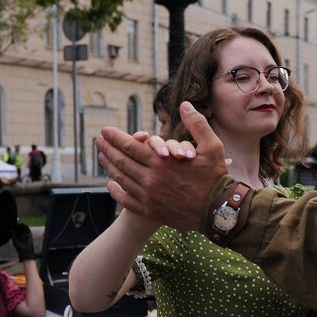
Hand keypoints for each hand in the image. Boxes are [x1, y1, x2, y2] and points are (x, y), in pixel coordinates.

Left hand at [11, 223, 36, 261]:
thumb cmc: (19, 248)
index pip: (15, 231)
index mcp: (17, 237)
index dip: (13, 228)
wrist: (26, 252)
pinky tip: (22, 224)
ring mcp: (25, 235)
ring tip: (18, 223)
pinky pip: (27, 229)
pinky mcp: (29, 235)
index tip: (11, 225)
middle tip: (14, 223)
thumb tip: (10, 230)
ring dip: (21, 225)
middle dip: (17, 226)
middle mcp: (21, 236)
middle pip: (19, 229)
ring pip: (23, 228)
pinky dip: (25, 226)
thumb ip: (13, 236)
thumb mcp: (15, 242)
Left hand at [96, 101, 228, 230]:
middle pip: (121, 162)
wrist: (218, 212)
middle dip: (107, 150)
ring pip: (122, 179)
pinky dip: (116, 192)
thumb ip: (196, 123)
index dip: (115, 137)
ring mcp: (149, 197)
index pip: (130, 146)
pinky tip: (110, 185)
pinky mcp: (151, 211)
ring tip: (101, 158)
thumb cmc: (216, 177)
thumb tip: (184, 104)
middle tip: (98, 142)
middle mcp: (151, 179)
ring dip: (109, 167)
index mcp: (162, 161)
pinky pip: (127, 200)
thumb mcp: (212, 146)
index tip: (105, 131)